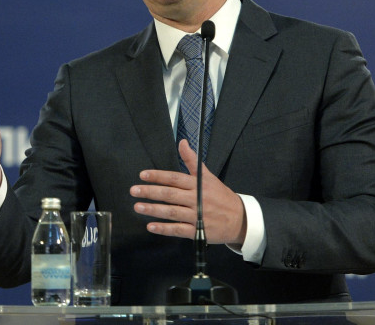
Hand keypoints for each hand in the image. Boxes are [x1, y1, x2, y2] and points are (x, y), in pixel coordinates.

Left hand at [129, 139, 245, 245]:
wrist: (240, 220)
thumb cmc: (221, 196)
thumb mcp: (208, 177)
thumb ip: (192, 161)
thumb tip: (182, 142)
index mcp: (198, 184)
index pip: (175, 178)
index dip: (158, 176)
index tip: (142, 175)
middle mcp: (197, 199)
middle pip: (170, 194)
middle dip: (151, 192)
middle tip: (134, 190)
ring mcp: (198, 216)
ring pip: (172, 212)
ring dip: (154, 210)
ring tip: (138, 207)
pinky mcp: (198, 231)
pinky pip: (179, 230)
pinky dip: (164, 229)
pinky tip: (151, 226)